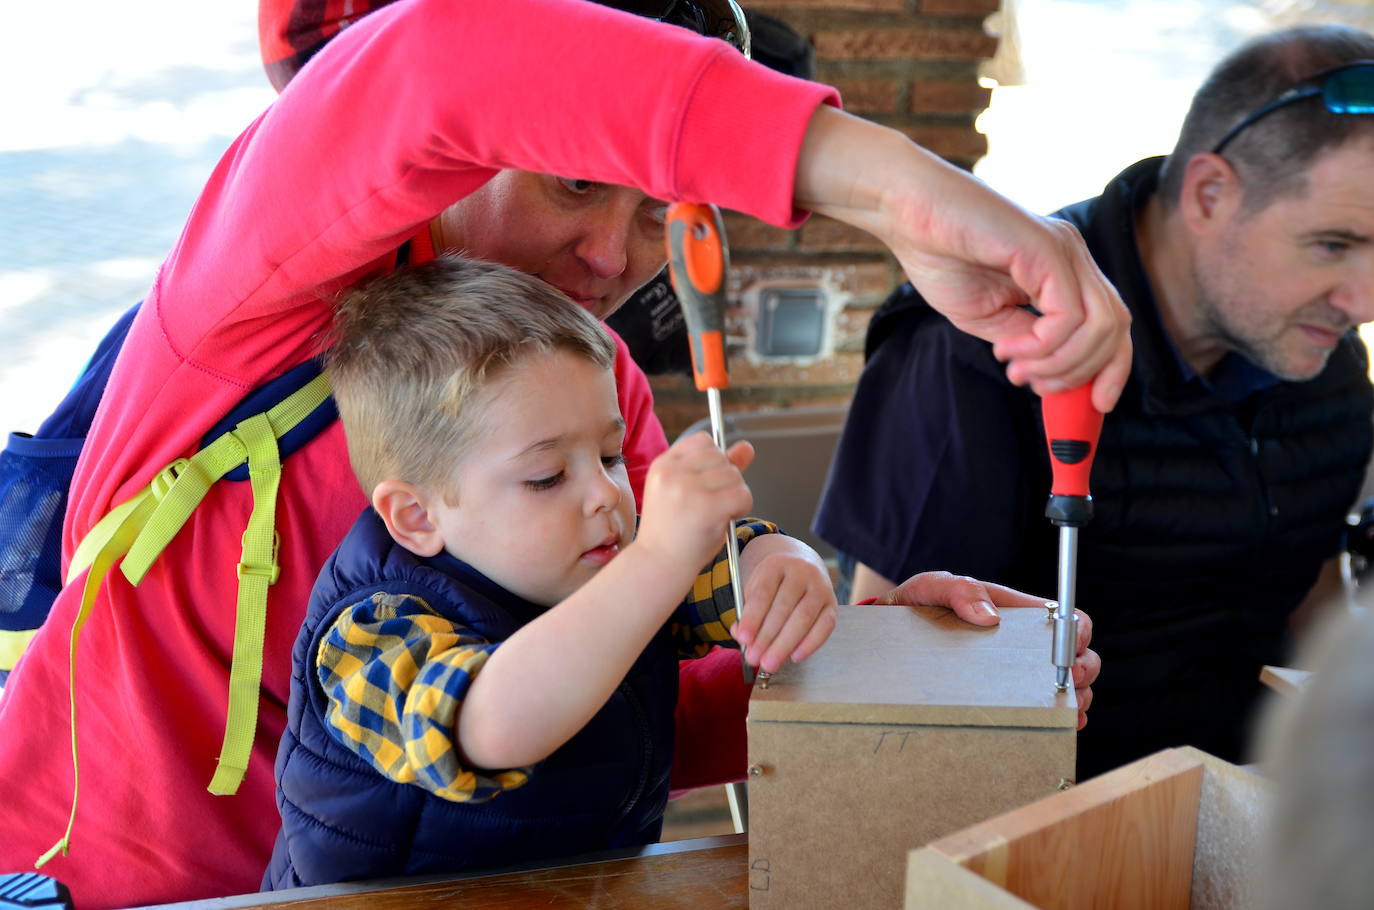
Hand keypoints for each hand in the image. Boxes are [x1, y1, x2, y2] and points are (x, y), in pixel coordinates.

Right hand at [637, 432, 753, 572]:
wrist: (658, 565)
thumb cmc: (674, 531)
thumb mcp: (689, 492)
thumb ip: (718, 467)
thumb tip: (747, 446)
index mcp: (663, 465)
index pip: (703, 441)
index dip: (713, 462)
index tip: (706, 484)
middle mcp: (672, 472)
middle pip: (721, 457)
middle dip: (726, 479)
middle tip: (711, 504)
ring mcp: (688, 489)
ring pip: (734, 475)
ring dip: (735, 495)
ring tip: (716, 514)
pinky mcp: (706, 508)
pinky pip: (742, 495)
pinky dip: (742, 507)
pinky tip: (725, 519)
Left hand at [731, 537, 837, 673]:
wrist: (801, 565)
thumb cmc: (774, 583)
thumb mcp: (755, 588)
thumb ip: (747, 612)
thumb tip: (742, 637)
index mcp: (776, 564)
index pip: (762, 593)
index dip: (752, 618)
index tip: (742, 639)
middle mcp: (801, 572)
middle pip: (783, 607)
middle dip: (766, 637)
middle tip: (754, 658)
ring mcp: (820, 587)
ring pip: (804, 618)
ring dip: (785, 644)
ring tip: (770, 663)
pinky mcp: (832, 603)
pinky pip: (825, 626)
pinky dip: (810, 644)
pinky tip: (795, 656)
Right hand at [794, 107, 1131, 412]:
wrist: (907, 210)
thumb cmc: (939, 253)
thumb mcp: (986, 315)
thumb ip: (1024, 338)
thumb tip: (1046, 370)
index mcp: (1063, 271)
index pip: (1111, 326)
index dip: (1111, 370)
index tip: (1091, 406)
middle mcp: (1073, 257)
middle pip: (1117, 329)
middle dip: (1085, 374)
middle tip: (1035, 387)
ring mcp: (1064, 250)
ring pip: (1101, 326)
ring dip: (1061, 363)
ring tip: (1018, 369)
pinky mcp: (1046, 249)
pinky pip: (1067, 315)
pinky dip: (1042, 345)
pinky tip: (1006, 347)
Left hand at [877, 571, 1099, 729]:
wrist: (886, 642)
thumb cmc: (912, 609)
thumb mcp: (929, 589)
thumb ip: (958, 590)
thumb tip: (990, 617)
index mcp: (1012, 611)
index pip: (1063, 616)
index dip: (1077, 631)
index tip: (1073, 647)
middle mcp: (1022, 642)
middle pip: (1075, 654)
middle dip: (1083, 669)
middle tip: (1068, 682)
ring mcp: (1016, 671)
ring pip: (1066, 685)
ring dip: (1074, 697)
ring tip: (1064, 707)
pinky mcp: (1005, 695)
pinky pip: (1043, 708)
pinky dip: (1059, 717)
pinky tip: (1060, 724)